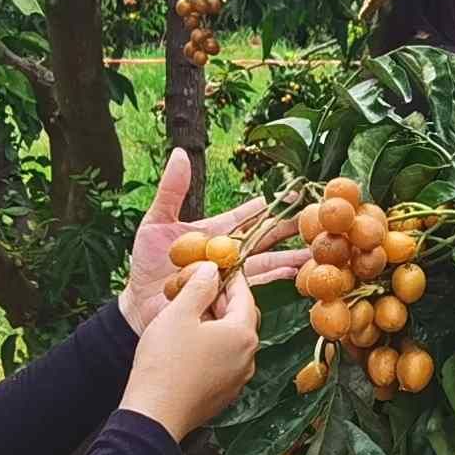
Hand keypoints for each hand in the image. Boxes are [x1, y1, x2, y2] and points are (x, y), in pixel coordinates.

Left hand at [119, 149, 303, 331]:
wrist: (139, 302)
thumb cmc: (146, 263)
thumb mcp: (156, 221)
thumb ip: (172, 189)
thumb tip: (180, 153)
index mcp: (214, 233)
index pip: (247, 216)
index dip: (268, 205)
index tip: (293, 194)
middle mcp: (226, 254)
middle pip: (264, 238)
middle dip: (288, 229)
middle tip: (316, 219)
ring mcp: (229, 276)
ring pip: (266, 262)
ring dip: (289, 256)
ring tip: (313, 251)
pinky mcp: (228, 297)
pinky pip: (255, 289)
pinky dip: (275, 280)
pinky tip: (296, 275)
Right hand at [122, 259, 257, 440]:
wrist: (154, 415)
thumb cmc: (165, 363)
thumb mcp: (179, 313)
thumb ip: (199, 286)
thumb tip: (212, 269)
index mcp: (243, 334)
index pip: (244, 294)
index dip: (229, 277)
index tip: (217, 267)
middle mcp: (248, 357)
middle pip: (241, 318)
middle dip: (221, 302)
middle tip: (197, 291)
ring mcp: (238, 379)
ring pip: (232, 341)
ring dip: (215, 325)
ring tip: (188, 318)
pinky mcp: (225, 394)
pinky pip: (223, 362)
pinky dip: (211, 348)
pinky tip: (187, 346)